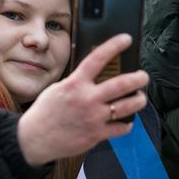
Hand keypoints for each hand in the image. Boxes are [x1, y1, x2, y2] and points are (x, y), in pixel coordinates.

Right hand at [17, 34, 148, 165]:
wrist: (34, 139)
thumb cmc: (45, 113)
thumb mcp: (58, 88)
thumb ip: (77, 82)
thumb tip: (95, 74)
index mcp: (75, 84)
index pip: (98, 59)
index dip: (114, 46)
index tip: (126, 39)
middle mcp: (87, 99)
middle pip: (122, 84)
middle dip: (138, 78)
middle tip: (143, 76)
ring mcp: (94, 118)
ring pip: (128, 107)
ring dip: (139, 101)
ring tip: (140, 98)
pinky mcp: (96, 135)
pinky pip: (121, 128)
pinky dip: (126, 124)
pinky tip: (126, 121)